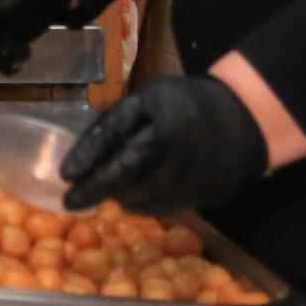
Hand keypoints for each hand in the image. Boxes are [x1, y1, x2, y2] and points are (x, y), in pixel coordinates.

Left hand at [59, 73, 270, 213]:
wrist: (241, 120)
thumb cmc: (182, 105)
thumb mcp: (148, 99)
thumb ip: (117, 123)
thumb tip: (79, 155)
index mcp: (161, 111)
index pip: (116, 135)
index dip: (88, 156)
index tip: (65, 175)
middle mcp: (178, 143)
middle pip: (128, 172)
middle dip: (96, 188)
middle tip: (71, 200)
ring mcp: (194, 172)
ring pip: (145, 196)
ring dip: (118, 198)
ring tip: (102, 194)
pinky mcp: (204, 193)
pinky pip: (164, 206)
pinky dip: (142, 205)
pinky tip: (130, 198)